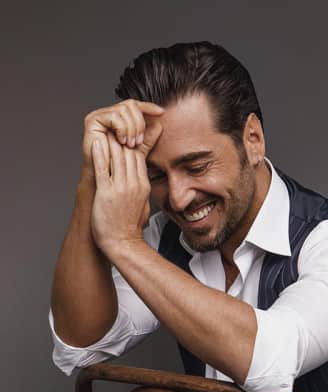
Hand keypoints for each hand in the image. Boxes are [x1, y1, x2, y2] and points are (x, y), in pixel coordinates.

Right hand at [81, 99, 163, 175]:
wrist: (105, 176)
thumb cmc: (119, 165)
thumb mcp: (137, 150)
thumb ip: (147, 138)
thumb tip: (160, 124)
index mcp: (119, 118)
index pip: (136, 106)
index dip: (149, 107)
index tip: (161, 113)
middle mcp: (109, 114)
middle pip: (131, 105)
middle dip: (139, 123)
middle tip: (139, 141)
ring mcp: (100, 116)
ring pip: (124, 110)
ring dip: (132, 128)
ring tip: (131, 144)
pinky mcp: (92, 120)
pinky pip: (114, 116)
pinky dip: (122, 129)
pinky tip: (122, 141)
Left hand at [90, 124, 161, 258]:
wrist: (123, 243)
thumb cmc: (130, 226)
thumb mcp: (144, 204)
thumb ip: (143, 188)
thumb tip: (143, 178)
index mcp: (142, 185)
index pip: (139, 157)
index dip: (132, 143)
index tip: (126, 133)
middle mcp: (134, 183)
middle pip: (129, 153)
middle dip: (123, 138)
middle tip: (116, 126)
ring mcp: (121, 187)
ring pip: (118, 157)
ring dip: (112, 141)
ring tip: (107, 128)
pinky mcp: (107, 193)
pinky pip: (104, 169)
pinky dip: (101, 154)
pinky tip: (98, 142)